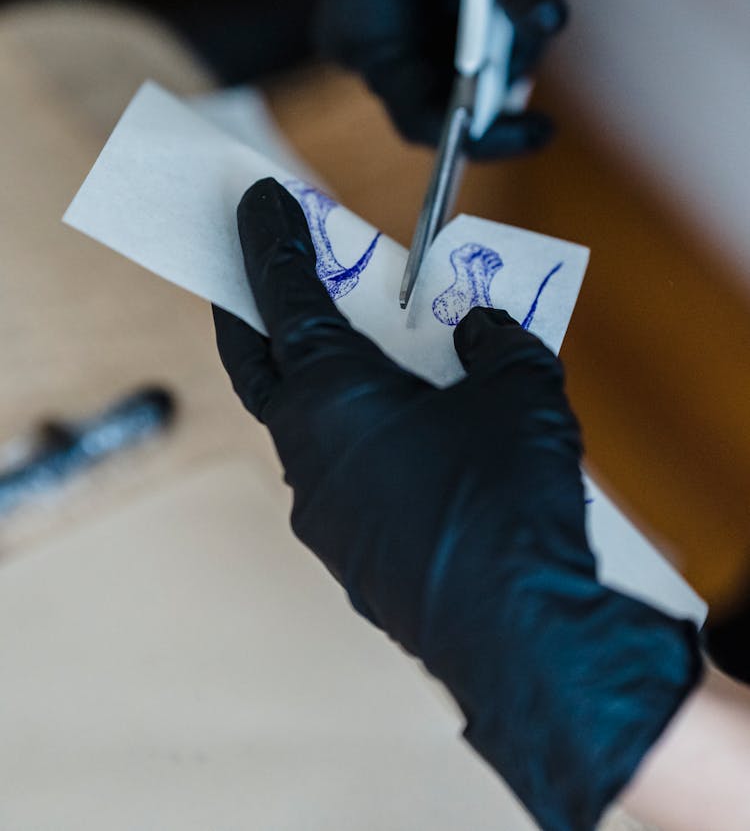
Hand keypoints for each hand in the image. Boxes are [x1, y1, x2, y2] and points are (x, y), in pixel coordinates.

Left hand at [214, 178, 701, 830]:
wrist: (525, 637)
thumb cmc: (512, 500)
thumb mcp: (521, 393)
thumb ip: (496, 344)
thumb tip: (481, 331)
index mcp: (332, 396)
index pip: (284, 296)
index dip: (270, 240)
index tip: (256, 199)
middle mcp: (307, 453)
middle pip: (259, 364)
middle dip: (251, 312)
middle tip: (255, 271)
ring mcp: (323, 512)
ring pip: (300, 426)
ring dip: (312, 382)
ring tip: (354, 352)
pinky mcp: (351, 556)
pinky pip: (337, 477)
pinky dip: (352, 438)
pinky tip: (401, 437)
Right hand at [316, 0, 566, 159]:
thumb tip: (546, 27)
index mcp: (363, 29)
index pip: (419, 118)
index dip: (480, 136)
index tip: (539, 131)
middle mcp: (372, 42)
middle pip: (453, 100)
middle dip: (509, 70)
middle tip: (540, 15)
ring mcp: (397, 32)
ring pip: (474, 76)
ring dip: (517, 37)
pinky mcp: (425, 20)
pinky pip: (480, 48)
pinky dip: (512, 20)